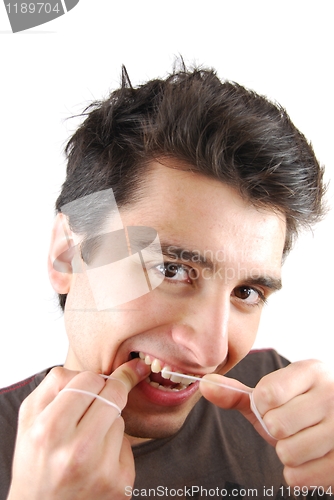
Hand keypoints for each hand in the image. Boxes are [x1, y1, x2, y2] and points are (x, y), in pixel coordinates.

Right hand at [7, 358, 149, 499]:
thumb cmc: (35, 460)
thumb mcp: (30, 418)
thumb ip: (56, 383)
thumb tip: (98, 368)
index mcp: (49, 430)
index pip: (90, 379)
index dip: (93, 378)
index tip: (96, 380)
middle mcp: (77, 451)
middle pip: (114, 394)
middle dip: (109, 390)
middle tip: (101, 397)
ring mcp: (102, 470)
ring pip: (121, 419)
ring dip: (108, 422)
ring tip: (86, 442)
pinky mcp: (121, 484)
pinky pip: (128, 445)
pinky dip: (115, 447)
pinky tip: (97, 461)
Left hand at [200, 360, 333, 488]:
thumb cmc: (298, 409)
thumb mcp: (270, 397)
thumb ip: (237, 392)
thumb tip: (204, 383)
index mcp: (311, 371)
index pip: (266, 393)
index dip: (261, 406)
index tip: (273, 404)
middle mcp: (331, 394)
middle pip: (275, 425)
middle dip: (275, 431)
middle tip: (291, 425)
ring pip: (288, 453)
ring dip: (287, 453)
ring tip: (302, 440)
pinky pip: (300, 478)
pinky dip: (299, 474)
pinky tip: (312, 458)